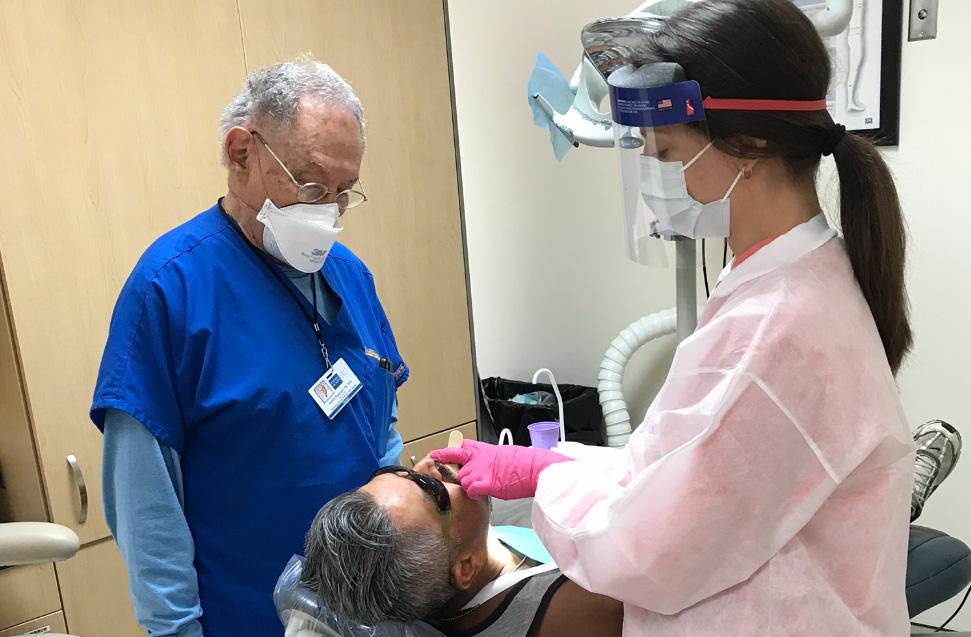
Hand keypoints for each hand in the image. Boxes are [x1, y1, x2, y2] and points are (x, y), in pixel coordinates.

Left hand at [430, 440, 570, 499]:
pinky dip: (473, 494)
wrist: (535, 468)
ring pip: (462, 482)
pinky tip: (481, 494)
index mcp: (484, 449)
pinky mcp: (486, 483)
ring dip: (469, 487)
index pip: (459, 447)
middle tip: (470, 483)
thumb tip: (487, 468)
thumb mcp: (504, 454)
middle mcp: (479, 458)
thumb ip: (490, 460)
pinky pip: (470, 490)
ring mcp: (481, 470)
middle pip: (458, 470)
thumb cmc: (525, 463)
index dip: (446, 452)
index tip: (436, 455)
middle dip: (461, 479)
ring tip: (482, 489)